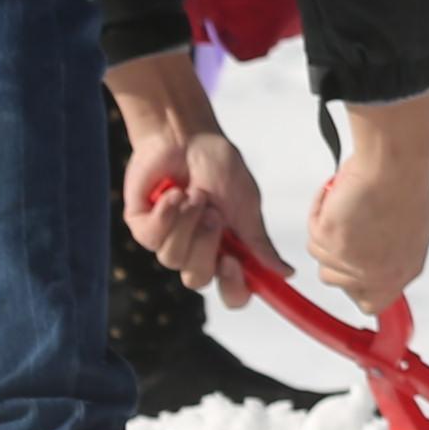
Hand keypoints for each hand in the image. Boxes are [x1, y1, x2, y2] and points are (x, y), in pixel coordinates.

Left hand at [104, 46, 259, 298]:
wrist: (186, 136)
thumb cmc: (219, 166)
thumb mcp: (247, 205)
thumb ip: (259, 243)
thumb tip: (286, 274)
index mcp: (227, 252)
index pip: (232, 293)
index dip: (233, 288)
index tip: (233, 262)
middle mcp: (196, 253)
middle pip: (197, 279)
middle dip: (205, 245)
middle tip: (213, 213)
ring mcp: (167, 241)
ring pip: (172, 258)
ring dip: (187, 222)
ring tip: (193, 194)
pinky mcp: (142, 227)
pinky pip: (151, 238)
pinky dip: (166, 213)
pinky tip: (172, 192)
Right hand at [304, 95, 428, 312]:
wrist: (394, 164)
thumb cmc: (405, 187)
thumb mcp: (410, 231)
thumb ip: (390, 255)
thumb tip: (373, 263)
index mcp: (402, 272)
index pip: (372, 303)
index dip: (355, 286)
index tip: (348, 271)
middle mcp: (378, 273)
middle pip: (334, 279)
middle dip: (335, 251)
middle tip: (347, 224)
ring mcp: (352, 261)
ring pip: (319, 256)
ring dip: (327, 230)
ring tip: (348, 204)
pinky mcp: (330, 241)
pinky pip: (312, 229)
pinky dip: (320, 209)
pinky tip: (337, 192)